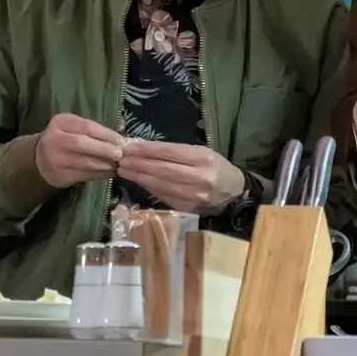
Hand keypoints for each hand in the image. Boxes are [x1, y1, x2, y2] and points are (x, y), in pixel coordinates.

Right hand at [34, 113, 124, 187]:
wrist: (39, 160)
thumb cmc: (63, 139)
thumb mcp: (73, 128)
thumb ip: (92, 130)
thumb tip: (120, 140)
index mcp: (60, 123)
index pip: (86, 126)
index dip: (106, 134)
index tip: (122, 141)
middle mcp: (55, 139)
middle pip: (82, 143)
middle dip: (104, 149)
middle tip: (120, 154)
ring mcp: (56, 159)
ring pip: (85, 162)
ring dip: (105, 164)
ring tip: (118, 165)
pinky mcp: (60, 176)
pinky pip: (84, 175)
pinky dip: (99, 174)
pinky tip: (109, 173)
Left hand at [116, 140, 244, 214]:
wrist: (235, 193)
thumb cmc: (215, 167)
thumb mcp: (201, 152)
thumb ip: (175, 151)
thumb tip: (144, 147)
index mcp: (204, 158)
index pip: (170, 152)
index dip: (147, 150)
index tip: (129, 147)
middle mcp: (199, 177)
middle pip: (163, 169)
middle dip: (139, 164)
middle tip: (121, 159)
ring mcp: (194, 195)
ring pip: (161, 185)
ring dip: (140, 177)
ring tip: (124, 170)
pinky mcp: (188, 208)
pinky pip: (164, 196)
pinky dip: (149, 188)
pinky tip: (138, 182)